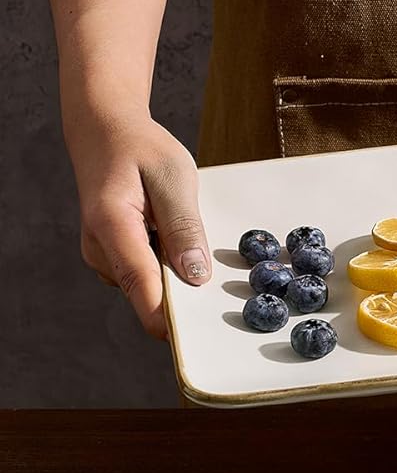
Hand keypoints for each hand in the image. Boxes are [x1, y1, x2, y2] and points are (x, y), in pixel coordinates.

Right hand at [66, 110, 209, 339]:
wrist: (106, 133)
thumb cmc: (140, 149)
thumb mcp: (174, 177)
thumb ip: (184, 227)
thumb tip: (196, 276)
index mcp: (111, 226)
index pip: (141, 287)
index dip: (169, 320)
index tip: (198, 340)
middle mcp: (100, 250)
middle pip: (147, 294)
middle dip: (183, 295)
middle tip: (219, 282)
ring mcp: (104, 257)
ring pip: (150, 287)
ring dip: (177, 277)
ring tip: (193, 243)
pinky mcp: (115, 258)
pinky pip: (148, 275)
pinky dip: (169, 267)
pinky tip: (179, 242)